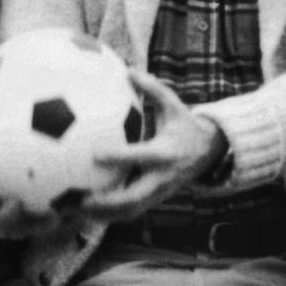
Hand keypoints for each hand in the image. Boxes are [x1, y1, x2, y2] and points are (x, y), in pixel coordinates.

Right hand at [0, 115, 64, 239]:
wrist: (7, 200)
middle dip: (6, 214)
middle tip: (17, 200)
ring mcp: (12, 228)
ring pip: (22, 228)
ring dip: (34, 221)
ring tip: (49, 210)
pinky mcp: (31, 230)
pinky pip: (42, 227)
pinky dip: (51, 221)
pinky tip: (64, 211)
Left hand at [82, 70, 228, 221]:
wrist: (211, 154)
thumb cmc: (185, 125)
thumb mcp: (175, 105)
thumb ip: (153, 88)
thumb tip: (129, 69)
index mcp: (164, 153)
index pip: (139, 156)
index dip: (118, 157)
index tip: (94, 154)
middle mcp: (161, 177)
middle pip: (133, 197)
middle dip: (107, 202)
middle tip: (80, 200)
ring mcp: (159, 193)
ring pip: (130, 211)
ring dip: (104, 216)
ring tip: (74, 214)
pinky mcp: (155, 201)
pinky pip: (131, 212)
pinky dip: (109, 216)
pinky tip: (84, 214)